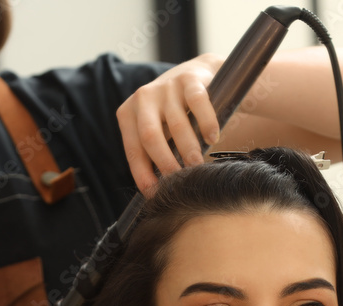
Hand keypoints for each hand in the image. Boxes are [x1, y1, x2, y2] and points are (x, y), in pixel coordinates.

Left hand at [117, 54, 223, 194]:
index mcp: (128, 113)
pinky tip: (213, 138)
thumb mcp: (157, 129)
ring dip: (188, 149)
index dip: (143, 174)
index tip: (156, 194)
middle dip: (165, 163)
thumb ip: (152, 152)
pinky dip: (206, 123)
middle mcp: (143, 98)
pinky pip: (198, 103)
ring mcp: (166, 87)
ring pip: (176, 123)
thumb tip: (156, 191)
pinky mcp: (189, 79)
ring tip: (198, 166)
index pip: (133, 149)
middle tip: (180, 181)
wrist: (197, 74)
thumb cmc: (173, 113)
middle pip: (150, 136)